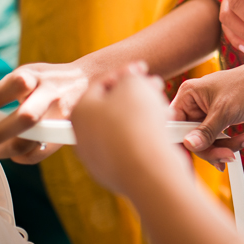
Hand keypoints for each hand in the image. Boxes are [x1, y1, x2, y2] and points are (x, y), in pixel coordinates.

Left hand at [0, 59, 128, 162]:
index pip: (16, 84)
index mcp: (38, 77)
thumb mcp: (29, 74)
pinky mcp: (67, 132)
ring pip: (34, 140)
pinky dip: (23, 157)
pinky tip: (14, 153)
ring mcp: (62, 116)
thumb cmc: (52, 79)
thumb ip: (2, 89)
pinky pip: (41, 152)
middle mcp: (52, 95)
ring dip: (6, 150)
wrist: (90, 81)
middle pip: (26, 118)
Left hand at [72, 67, 178, 194]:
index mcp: (80, 111)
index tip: (145, 70)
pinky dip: (144, 138)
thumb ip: (130, 76)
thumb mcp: (134, 83)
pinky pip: (130, 148)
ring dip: (143, 116)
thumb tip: (133, 78)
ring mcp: (97, 158)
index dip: (126, 73)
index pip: (101, 83)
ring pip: (122, 128)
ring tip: (164, 113)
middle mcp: (82, 136)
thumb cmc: (137, 121)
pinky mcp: (115, 173)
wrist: (147, 167)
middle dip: (136, 95)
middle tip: (155, 90)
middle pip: (111, 107)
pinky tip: (161, 133)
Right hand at [170, 60, 243, 166]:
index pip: (174, 124)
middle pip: (192, 137)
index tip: (196, 152)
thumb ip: (206, 131)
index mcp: (188, 94)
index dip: (183, 140)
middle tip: (228, 155)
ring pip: (206, 141)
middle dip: (211, 148)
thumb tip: (189, 145)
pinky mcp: (220, 120)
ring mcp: (208, 113)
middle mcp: (195, 103)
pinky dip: (230, 144)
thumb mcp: (225, 111)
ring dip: (225, 147)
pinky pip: (218, 140)